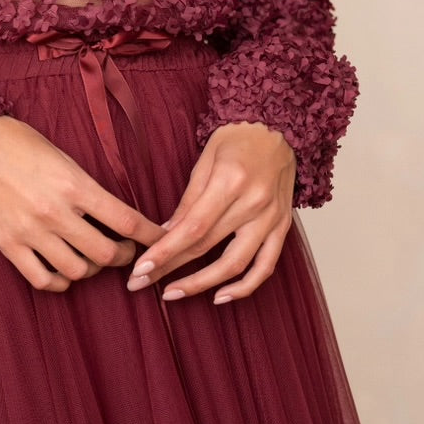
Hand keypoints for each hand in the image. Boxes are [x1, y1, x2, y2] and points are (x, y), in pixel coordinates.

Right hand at [0, 115, 165, 292]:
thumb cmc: (16, 141)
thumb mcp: (60, 156)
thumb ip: (85, 187)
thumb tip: (111, 213)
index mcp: (74, 184)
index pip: (126, 220)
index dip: (150, 235)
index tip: (161, 239)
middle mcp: (55, 212)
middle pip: (106, 253)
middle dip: (124, 256)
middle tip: (125, 252)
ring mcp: (30, 232)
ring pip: (78, 270)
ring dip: (91, 269)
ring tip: (90, 258)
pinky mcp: (8, 245)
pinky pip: (43, 279)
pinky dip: (60, 281)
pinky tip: (63, 270)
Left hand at [126, 121, 295, 304]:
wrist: (278, 127)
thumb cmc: (237, 138)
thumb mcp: (204, 160)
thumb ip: (188, 200)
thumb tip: (166, 234)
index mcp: (230, 182)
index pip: (192, 228)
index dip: (165, 253)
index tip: (141, 270)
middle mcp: (253, 203)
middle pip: (208, 248)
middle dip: (171, 270)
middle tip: (142, 285)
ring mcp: (272, 218)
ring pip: (237, 265)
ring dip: (202, 285)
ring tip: (173, 294)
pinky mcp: (283, 227)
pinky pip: (266, 266)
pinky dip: (245, 287)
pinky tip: (221, 296)